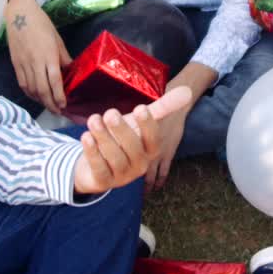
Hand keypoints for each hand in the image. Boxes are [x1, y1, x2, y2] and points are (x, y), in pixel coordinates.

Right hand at [7, 0, 72, 113]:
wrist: (19, 14)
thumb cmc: (41, 24)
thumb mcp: (57, 39)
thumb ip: (63, 57)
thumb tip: (70, 71)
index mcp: (48, 55)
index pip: (55, 81)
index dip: (59, 96)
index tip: (64, 105)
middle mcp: (35, 62)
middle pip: (42, 89)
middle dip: (50, 103)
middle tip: (57, 111)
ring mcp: (23, 64)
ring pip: (31, 89)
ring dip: (40, 100)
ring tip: (48, 106)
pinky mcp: (15, 64)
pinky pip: (22, 83)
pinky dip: (29, 93)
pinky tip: (35, 96)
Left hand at [73, 87, 192, 193]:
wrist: (96, 163)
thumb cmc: (122, 139)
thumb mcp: (139, 123)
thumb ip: (162, 107)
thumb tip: (186, 91)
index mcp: (150, 151)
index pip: (153, 140)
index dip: (147, 126)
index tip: (141, 108)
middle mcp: (138, 166)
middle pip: (132, 149)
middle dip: (121, 131)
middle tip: (110, 113)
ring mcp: (121, 176)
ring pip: (115, 158)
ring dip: (104, 138)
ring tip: (93, 120)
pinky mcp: (103, 181)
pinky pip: (99, 168)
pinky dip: (92, 152)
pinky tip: (86, 136)